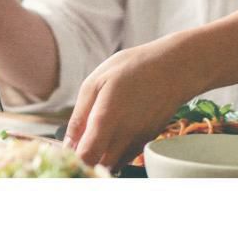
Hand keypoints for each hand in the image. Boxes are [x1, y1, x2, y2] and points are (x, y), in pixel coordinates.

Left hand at [63, 33, 203, 169]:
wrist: (174, 68)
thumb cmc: (133, 68)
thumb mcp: (96, 82)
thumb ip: (79, 116)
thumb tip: (68, 144)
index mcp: (106, 121)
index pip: (86, 160)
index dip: (71, 163)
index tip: (63, 156)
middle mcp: (123, 138)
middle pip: (98, 169)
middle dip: (83, 164)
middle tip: (73, 149)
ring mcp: (137, 143)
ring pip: (112, 166)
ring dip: (98, 161)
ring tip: (89, 141)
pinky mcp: (146, 142)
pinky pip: (124, 158)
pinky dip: (113, 155)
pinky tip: (108, 137)